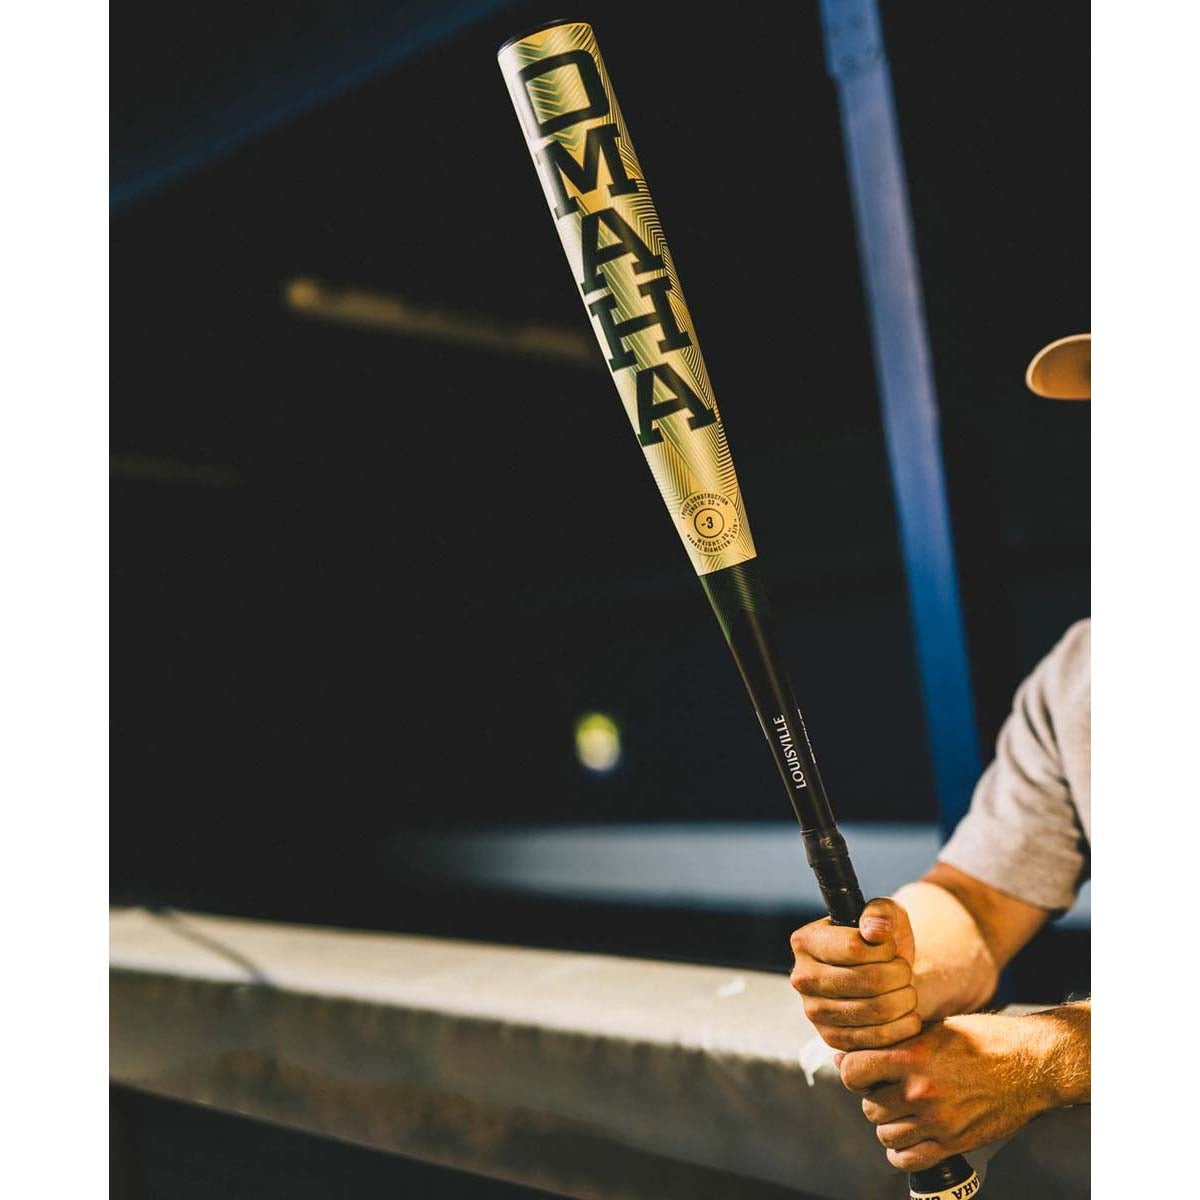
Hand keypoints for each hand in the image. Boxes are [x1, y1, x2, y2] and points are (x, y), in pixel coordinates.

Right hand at [789, 898, 920, 1049]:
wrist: (880, 977)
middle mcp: (801, 978)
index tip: (890, 948)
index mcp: (805, 941)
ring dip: (904, 1001)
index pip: (854, 948)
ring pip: (874, 1011)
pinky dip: (901, 1028)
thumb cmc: (879, 941)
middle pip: (867, 982)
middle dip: (899, 976)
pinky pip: (874, 1039)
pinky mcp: (831, 1039)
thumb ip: (880, 912)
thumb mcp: (884, 914)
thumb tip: (874, 930)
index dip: (884, 949)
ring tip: (908, 991)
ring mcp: (813, 1012)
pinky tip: (908, 1015)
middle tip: (905, 972)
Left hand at [835, 1011, 1065, 1170]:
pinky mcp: (954, 1143)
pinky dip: (902, 1152)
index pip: (852, 1072)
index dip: (852, 1071)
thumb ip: (892, 1044)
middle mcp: (920, 1091)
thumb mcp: (932, 1029)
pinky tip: (910, 1137)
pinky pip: (908, 1159)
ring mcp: (938, 1121)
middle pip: (868, 1107)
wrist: (1029, 1064)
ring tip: (902, 1112)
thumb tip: (845, 1057)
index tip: (861, 1071)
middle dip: (874, 1099)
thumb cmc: (980, 1040)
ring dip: (889, 1125)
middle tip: (889, 1091)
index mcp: (911, 1056)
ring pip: (886, 1135)